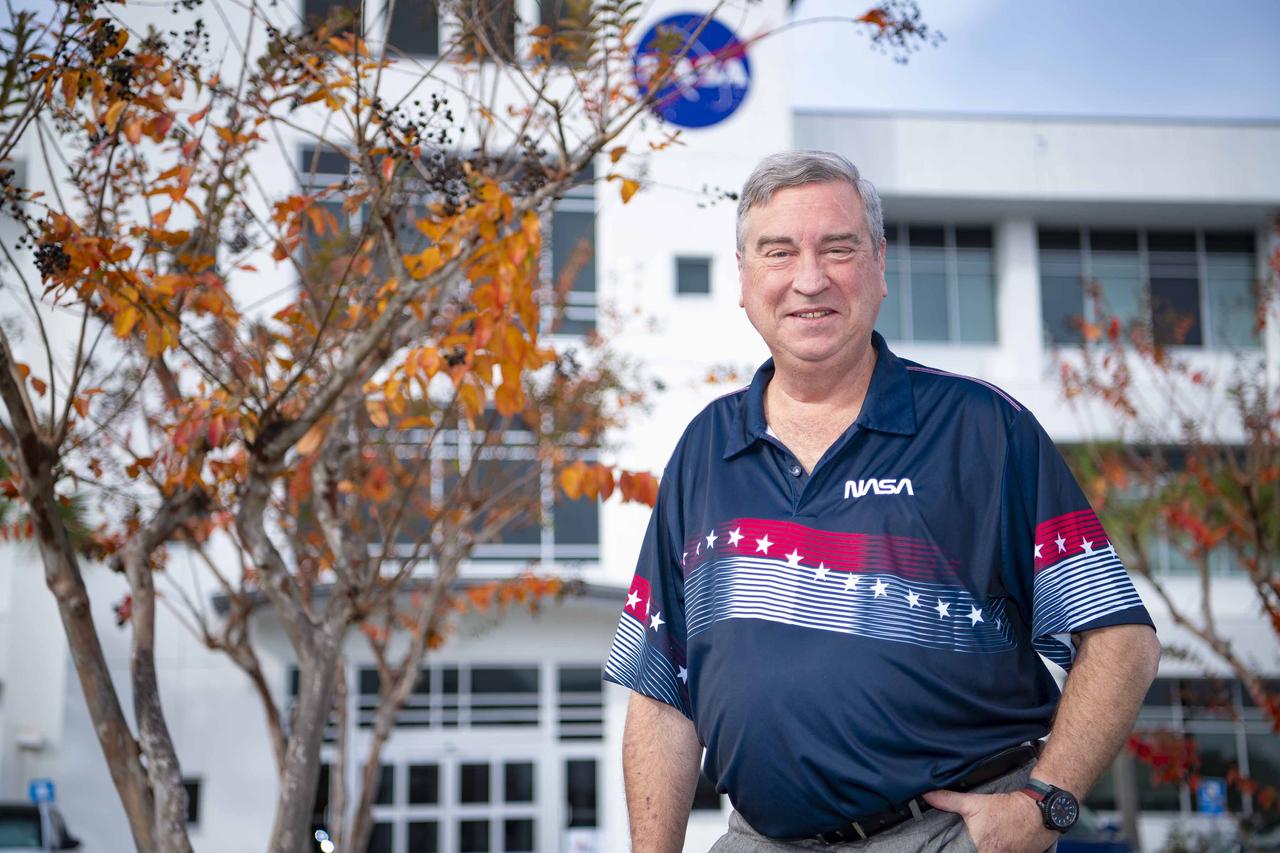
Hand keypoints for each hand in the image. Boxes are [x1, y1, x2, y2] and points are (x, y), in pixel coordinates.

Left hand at [921, 789, 1058, 852]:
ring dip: (983, 849)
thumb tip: (927, 795)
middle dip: (970, 849)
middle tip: (973, 841)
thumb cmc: (1007, 808)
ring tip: (984, 842)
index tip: (954, 849)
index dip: (961, 851)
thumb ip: (949, 800)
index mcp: (981, 848)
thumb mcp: (975, 803)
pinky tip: (998, 845)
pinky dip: (998, 851)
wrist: (1038, 812)